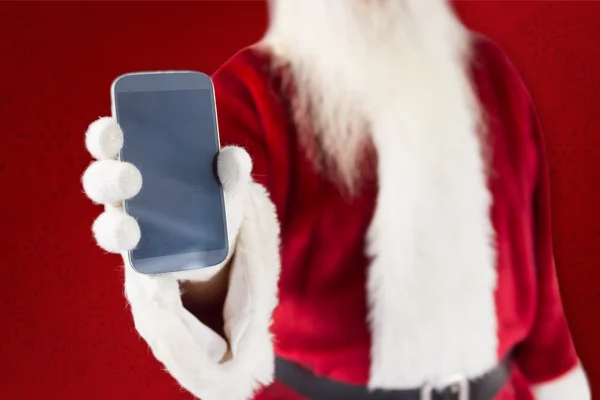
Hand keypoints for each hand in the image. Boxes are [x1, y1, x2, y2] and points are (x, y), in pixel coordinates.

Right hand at [81, 117, 251, 278]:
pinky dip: (147, 280)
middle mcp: (123, 194)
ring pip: (107, 227)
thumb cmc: (210, 197)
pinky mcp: (142, 263)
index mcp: (136, 161)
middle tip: (131, 177)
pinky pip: (137, 271)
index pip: (109, 143)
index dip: (104, 135)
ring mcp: (128, 229)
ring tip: (130, 229)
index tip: (113, 129)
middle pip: (100, 183)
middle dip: (109, 179)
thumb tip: (234, 157)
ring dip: (114, 228)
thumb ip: (232, 170)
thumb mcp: (226, 184)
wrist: (219, 241)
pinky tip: (157, 282)